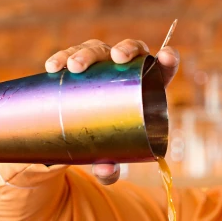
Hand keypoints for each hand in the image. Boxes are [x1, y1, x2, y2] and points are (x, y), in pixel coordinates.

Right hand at [44, 38, 178, 185]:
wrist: (80, 136)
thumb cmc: (108, 143)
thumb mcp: (111, 158)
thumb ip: (111, 168)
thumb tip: (105, 171)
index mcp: (146, 87)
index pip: (162, 68)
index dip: (168, 59)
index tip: (166, 56)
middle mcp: (124, 70)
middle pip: (129, 50)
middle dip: (124, 49)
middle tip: (116, 59)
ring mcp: (101, 65)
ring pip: (97, 49)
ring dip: (86, 53)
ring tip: (73, 67)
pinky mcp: (77, 66)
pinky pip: (70, 56)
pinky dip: (61, 58)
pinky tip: (53, 67)